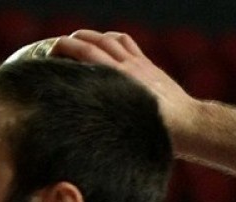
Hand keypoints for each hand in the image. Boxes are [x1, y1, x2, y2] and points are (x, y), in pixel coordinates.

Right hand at [43, 31, 199, 136]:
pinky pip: (125, 42)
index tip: (47, 57)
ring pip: (108, 39)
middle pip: (92, 44)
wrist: (188, 124)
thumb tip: (78, 125)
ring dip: (89, 36)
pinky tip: (103, 41)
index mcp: (118, 81)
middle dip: (70, 42)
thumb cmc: (156, 132)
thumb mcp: (123, 129)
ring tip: (74, 39)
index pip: (84, 56)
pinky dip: (110, 37)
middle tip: (53, 48)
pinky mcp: (146, 64)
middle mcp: (126, 67)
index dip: (64, 52)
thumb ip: (103, 119)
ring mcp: (137, 63)